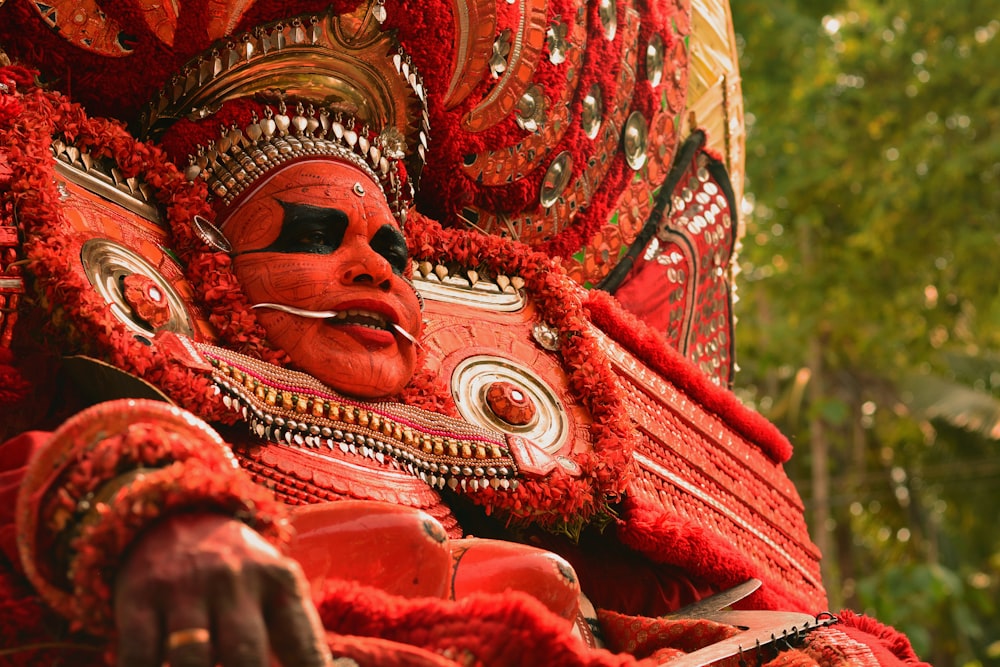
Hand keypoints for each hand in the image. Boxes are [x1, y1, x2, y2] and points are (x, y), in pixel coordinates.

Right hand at [114, 513, 329, 666]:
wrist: (177, 521)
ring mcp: (186, 587)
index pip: (301, 641)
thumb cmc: (238, 578)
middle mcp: (235, 580)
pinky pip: (141, 655)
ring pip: (192, 659)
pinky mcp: (141, 596)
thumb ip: (295, 639)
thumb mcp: (274, 591)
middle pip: (244, 654)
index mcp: (279, 581)